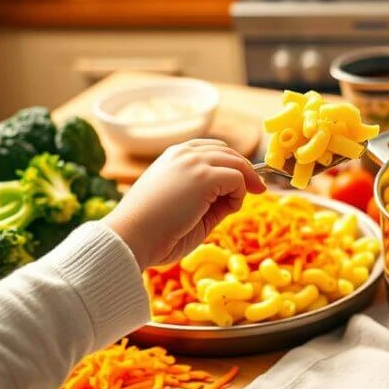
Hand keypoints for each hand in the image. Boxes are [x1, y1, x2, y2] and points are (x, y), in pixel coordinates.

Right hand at [103, 139, 265, 268]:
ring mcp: (192, 162)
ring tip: (236, 205)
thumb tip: (237, 194)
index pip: (212, 149)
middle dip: (245, 170)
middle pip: (227, 152)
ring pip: (235, 162)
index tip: (243, 181)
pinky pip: (236, 178)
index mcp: (173, 157)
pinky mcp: (203, 176)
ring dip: (243, 182)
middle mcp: (183, 153)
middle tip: (257, 189)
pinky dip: (239, 194)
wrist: (131, 239)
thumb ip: (210, 197)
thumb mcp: (187, 207)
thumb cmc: (154, 232)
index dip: (230, 163)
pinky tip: (227, 208)